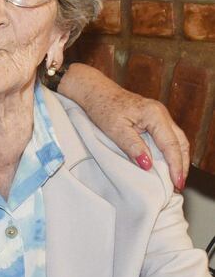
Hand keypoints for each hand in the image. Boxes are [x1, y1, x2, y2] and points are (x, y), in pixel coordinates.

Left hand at [59, 63, 188, 189]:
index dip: (176, 166)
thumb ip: (133, 146)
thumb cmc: (102, 107)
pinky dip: (171, 152)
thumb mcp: (115, 130)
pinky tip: (166, 164)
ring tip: (175, 178)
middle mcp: (161, 113)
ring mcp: (159, 115)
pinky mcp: (153, 119)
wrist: (95, 91)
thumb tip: (148, 165)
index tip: (177, 183)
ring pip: (177, 140)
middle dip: (182, 165)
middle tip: (179, 185)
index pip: (171, 145)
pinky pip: (169, 137)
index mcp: (154, 114)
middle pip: (180, 143)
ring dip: (178, 159)